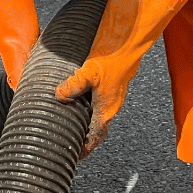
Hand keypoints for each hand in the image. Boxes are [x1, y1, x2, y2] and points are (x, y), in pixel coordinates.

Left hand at [56, 0, 174, 157]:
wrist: (134, 35)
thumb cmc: (116, 55)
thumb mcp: (89, 71)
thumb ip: (72, 86)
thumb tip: (59, 96)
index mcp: (106, 108)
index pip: (94, 137)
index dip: (84, 149)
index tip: (75, 157)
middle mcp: (111, 104)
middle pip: (98, 129)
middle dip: (85, 140)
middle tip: (72, 146)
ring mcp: (113, 93)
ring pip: (99, 114)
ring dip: (87, 123)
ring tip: (74, 126)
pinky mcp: (113, 81)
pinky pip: (100, 101)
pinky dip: (89, 106)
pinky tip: (80, 99)